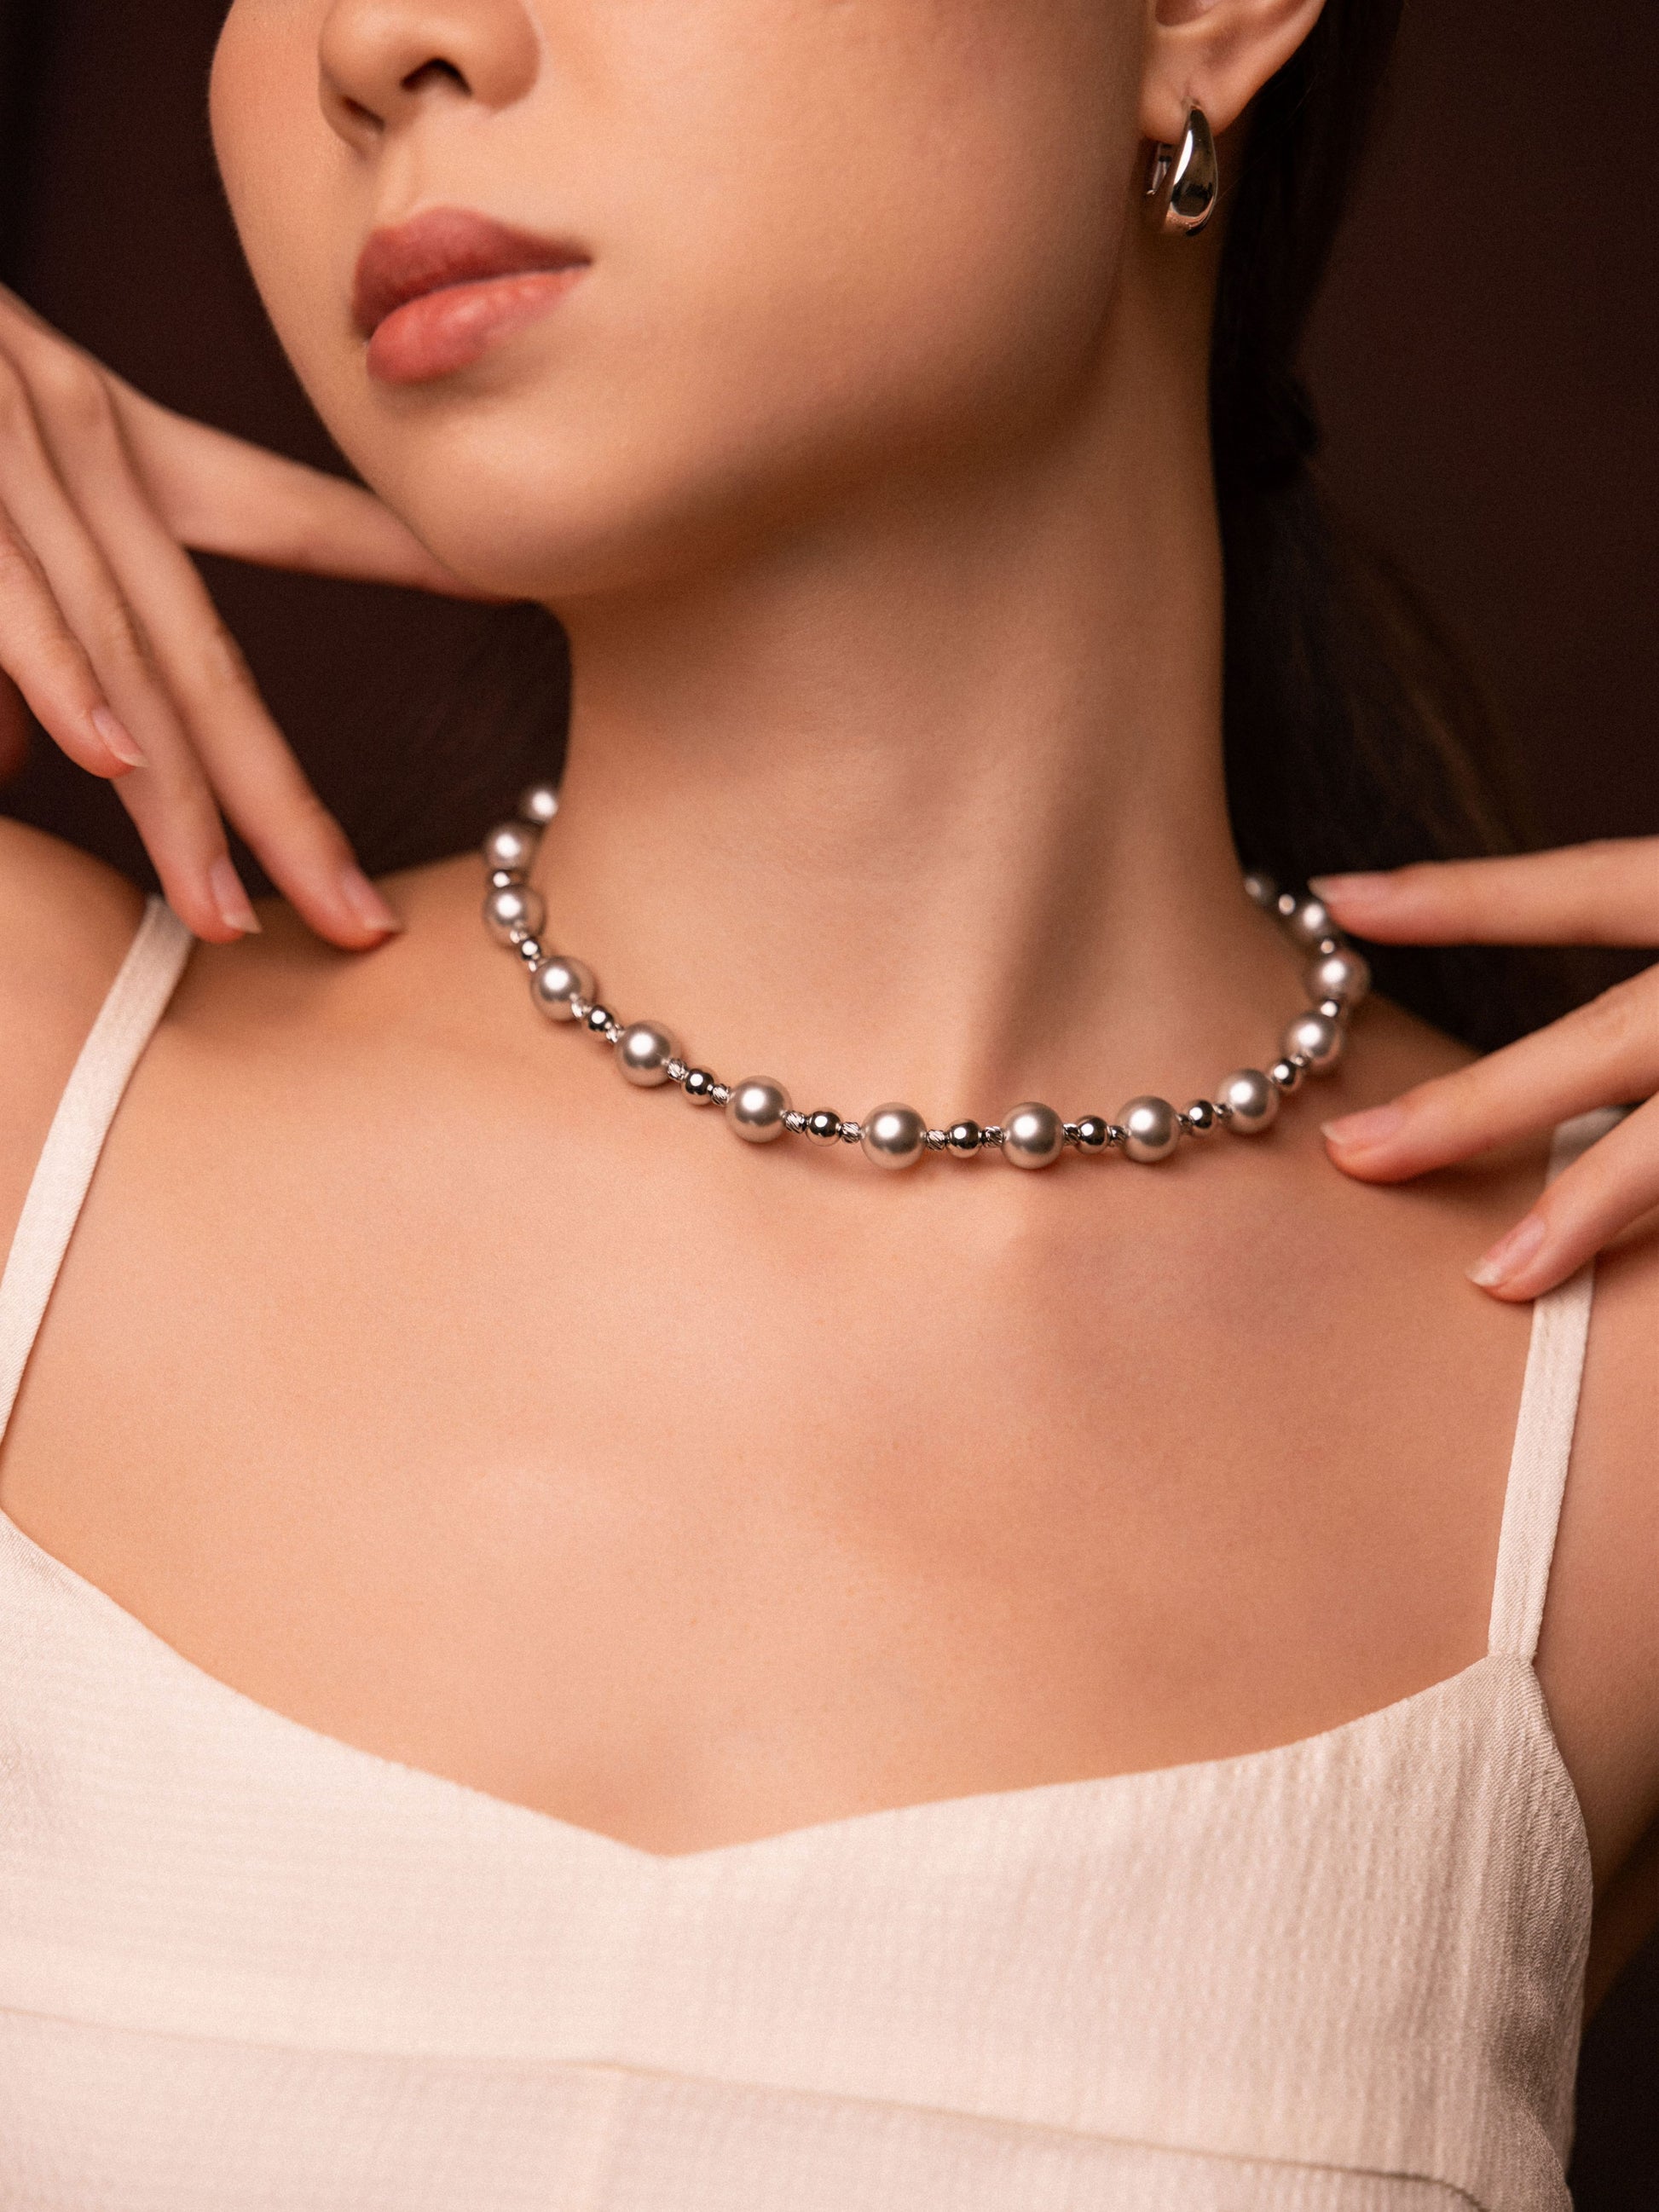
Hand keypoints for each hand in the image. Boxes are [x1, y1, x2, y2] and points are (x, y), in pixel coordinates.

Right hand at [0, 285, 491, 945]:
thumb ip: (33, 633)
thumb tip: (59, 753)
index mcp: (116, 440)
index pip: (281, 508)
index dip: (392, 548)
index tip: (499, 581)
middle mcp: (87, 447)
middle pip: (214, 656)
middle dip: (288, 807)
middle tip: (359, 928)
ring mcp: (13, 462)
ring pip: (126, 653)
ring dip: (182, 798)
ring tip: (231, 916)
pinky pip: (6, 592)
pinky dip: (58, 673)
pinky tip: (116, 763)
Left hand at [1315, 841, 1658, 1299]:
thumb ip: (1650, 964)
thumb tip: (1585, 1008)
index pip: (1589, 886)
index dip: (1464, 897)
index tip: (1335, 898)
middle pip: (1603, 1041)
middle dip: (1473, 1106)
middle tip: (1347, 1154)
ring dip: (1582, 1210)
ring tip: (1489, 1279)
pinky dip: (1655, 1242)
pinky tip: (1590, 1292)